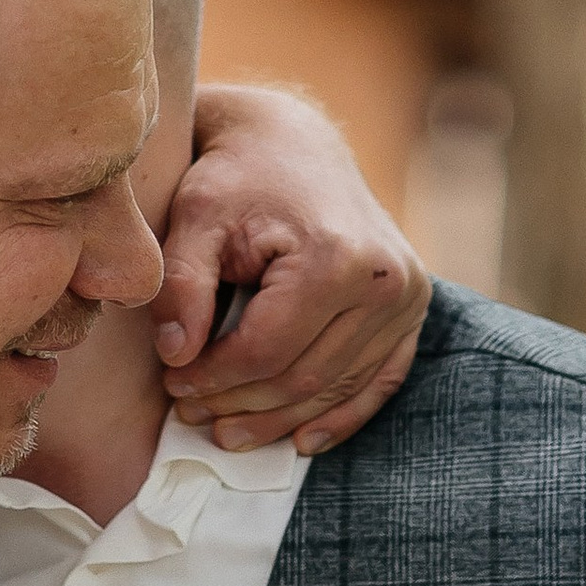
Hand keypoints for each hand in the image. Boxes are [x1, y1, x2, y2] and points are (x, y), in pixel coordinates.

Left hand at [155, 80, 429, 455]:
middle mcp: (385, 281)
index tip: (172, 386)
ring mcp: (408, 298)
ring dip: (280, 419)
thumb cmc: (238, 178)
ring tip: (226, 431)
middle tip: (189, 415)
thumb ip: (182, 285)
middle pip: (303, 376)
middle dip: (240, 404)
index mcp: (336, 257)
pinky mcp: (413, 307)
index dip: (213, 379)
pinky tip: (300, 440)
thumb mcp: (195, 217)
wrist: (294, 144)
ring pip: (336, 387)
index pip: (266, 351)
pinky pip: (380, 380)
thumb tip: (176, 357)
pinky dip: (340, 415)